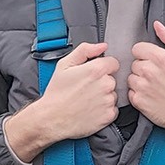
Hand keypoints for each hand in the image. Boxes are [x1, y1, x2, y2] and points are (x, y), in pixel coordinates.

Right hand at [4, 42, 117, 161]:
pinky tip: (91, 109)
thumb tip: (102, 46)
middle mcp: (106, 85)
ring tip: (86, 100)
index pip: (113, 63)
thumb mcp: (64, 65)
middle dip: (102, 81)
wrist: (51, 119)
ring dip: (104, 96)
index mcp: (97, 70)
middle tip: (86, 88)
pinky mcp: (109, 116)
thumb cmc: (57, 93)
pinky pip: (113, 109)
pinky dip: (104, 109)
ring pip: (113, 94)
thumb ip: (85, 50)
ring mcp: (109, 101)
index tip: (92, 74)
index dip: (102, 67)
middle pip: (113, 78)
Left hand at [127, 22, 164, 164]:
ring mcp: (142, 86)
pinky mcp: (138, 101)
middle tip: (157, 76)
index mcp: (159, 57)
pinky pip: (130, 93)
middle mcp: (148, 71)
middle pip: (134, 63)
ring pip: (131, 78)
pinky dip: (138, 95)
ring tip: (154, 87)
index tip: (153, 62)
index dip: (145, 54)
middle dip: (143, 68)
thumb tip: (157, 25)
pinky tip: (151, 96)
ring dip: (139, 81)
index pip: (137, 48)